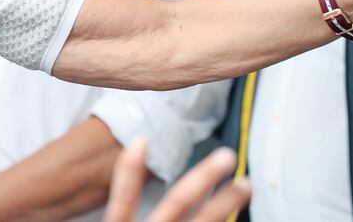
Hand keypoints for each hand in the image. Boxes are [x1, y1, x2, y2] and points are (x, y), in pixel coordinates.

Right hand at [104, 139, 249, 221]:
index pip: (123, 201)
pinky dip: (228, 221)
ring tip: (246, 185)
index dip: (130, 171)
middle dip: (203, 177)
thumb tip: (106, 202)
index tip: (141, 140)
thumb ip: (121, 216)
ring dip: (227, 202)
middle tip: (227, 156)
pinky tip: (239, 213)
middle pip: (177, 203)